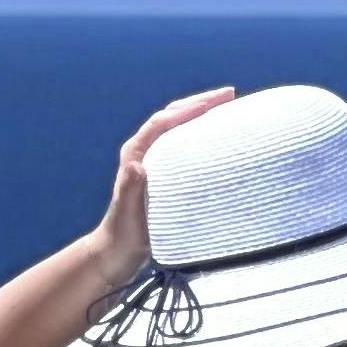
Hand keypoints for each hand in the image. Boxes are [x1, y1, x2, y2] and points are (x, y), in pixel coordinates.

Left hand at [96, 89, 234, 283]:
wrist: (116, 252)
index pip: (164, 122)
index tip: (217, 101)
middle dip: (200, 103)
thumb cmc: (123, 235)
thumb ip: (130, 189)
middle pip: (173, 117)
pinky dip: (202, 136)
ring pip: (180, 128)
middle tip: (230, 94)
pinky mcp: (164, 175)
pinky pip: (186, 146)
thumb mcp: (127, 213)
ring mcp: (154, 162)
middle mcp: (144, 152)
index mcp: (135, 154)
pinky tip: (220, 138)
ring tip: (229, 108)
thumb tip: (136, 165)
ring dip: (202, 115)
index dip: (190, 108)